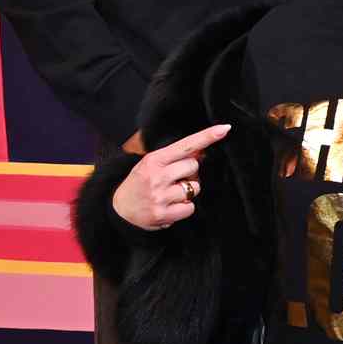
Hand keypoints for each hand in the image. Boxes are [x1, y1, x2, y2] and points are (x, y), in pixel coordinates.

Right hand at [112, 123, 230, 230]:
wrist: (119, 209)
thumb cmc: (139, 183)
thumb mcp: (151, 164)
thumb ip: (175, 158)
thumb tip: (202, 152)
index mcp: (154, 160)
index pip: (185, 145)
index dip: (206, 137)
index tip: (224, 129)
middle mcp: (157, 176)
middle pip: (194, 166)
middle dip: (189, 172)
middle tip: (173, 179)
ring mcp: (160, 196)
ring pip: (195, 188)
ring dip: (187, 191)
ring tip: (170, 194)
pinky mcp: (163, 214)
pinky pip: (190, 207)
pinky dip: (184, 208)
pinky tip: (170, 207)